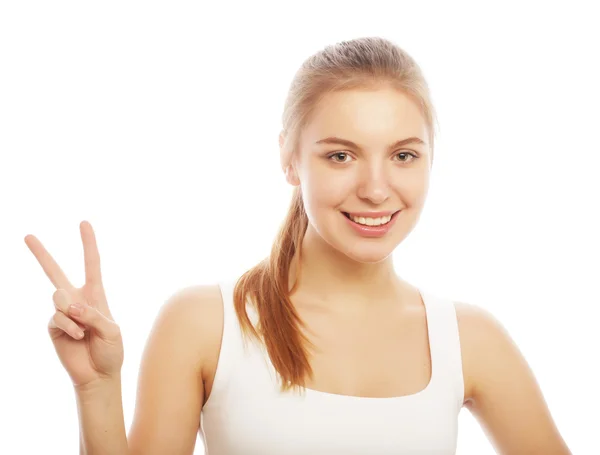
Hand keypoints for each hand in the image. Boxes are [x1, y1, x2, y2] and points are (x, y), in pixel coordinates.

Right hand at [25, 221, 123, 388]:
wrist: (99, 375)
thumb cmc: (111, 351)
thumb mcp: (112, 331)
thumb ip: (94, 315)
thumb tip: (71, 306)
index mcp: (96, 295)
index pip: (92, 264)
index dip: (88, 243)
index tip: (83, 223)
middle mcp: (77, 300)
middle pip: (55, 272)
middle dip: (41, 255)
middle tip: (27, 236)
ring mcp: (63, 313)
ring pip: (59, 297)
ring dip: (74, 313)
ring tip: (85, 330)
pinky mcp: (53, 327)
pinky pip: (57, 317)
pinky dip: (70, 327)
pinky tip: (78, 337)